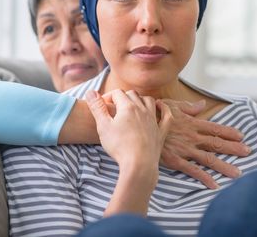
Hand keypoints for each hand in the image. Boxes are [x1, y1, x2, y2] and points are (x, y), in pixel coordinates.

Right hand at [86, 89, 171, 215]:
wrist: (139, 164)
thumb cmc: (119, 146)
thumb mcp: (103, 126)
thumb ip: (97, 108)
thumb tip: (90, 92)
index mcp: (127, 107)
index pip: (117, 93)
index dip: (108, 97)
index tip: (102, 106)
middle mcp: (142, 110)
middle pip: (132, 94)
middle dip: (122, 97)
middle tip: (114, 107)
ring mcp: (153, 120)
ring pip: (149, 101)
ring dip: (140, 99)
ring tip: (133, 105)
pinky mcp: (161, 131)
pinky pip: (166, 115)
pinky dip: (163, 108)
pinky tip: (160, 105)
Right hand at [157, 98, 249, 188]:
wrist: (138, 126)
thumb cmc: (153, 114)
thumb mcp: (171, 106)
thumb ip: (188, 107)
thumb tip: (202, 104)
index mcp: (192, 123)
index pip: (215, 128)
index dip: (229, 132)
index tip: (241, 136)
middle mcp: (192, 137)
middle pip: (217, 144)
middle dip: (234, 148)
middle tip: (248, 152)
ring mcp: (185, 149)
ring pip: (208, 159)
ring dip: (224, 166)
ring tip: (238, 173)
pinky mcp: (175, 160)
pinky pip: (193, 170)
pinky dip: (204, 178)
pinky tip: (214, 185)